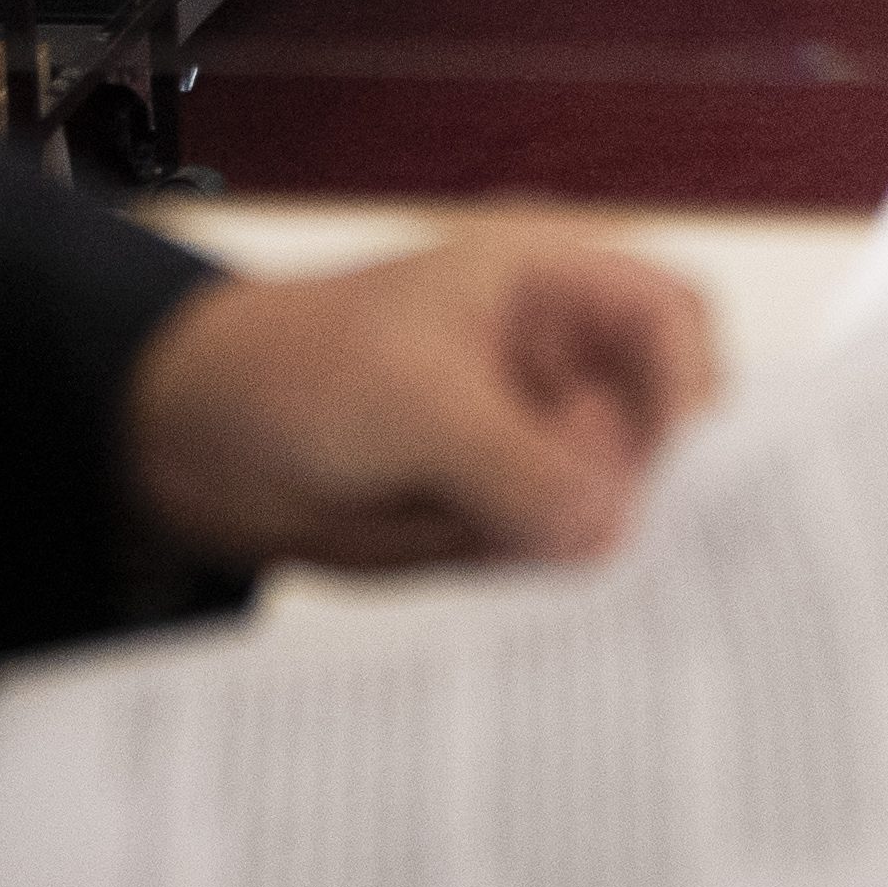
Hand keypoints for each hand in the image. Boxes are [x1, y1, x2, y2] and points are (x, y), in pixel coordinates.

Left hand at [130, 216, 718, 573]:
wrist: (195, 443)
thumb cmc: (292, 366)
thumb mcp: (411, 400)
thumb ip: (516, 461)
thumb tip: (612, 529)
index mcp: (548, 282)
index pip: (668, 317)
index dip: (692, 382)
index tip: (684, 464)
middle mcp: (557, 360)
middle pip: (663, 418)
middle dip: (667, 481)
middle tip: (655, 551)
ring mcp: (534, 439)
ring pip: (623, 496)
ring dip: (614, 543)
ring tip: (586, 587)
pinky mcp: (506, 511)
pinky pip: (567, 551)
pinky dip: (565, 581)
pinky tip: (545, 604)